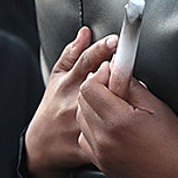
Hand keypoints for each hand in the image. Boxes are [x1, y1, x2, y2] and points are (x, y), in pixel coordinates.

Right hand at [24, 28, 117, 177]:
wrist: (40, 146)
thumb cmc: (52, 106)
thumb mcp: (58, 78)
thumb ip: (72, 54)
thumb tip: (86, 31)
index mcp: (68, 82)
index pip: (86, 61)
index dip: (102, 49)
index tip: (116, 40)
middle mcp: (72, 101)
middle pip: (97, 84)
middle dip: (115, 75)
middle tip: (132, 64)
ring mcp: (78, 123)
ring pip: (104, 111)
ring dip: (121, 102)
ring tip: (136, 96)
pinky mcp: (84, 145)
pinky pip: (106, 136)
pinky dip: (119, 131)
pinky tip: (132, 125)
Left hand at [76, 64, 177, 177]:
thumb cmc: (174, 144)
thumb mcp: (157, 106)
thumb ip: (132, 85)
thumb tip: (117, 68)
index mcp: (118, 121)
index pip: (89, 87)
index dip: (100, 74)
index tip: (113, 72)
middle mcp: (103, 138)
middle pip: (81, 101)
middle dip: (96, 88)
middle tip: (116, 87)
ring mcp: (99, 154)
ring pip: (81, 119)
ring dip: (92, 107)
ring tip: (115, 107)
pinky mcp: (100, 163)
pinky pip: (85, 138)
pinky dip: (92, 127)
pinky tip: (111, 127)